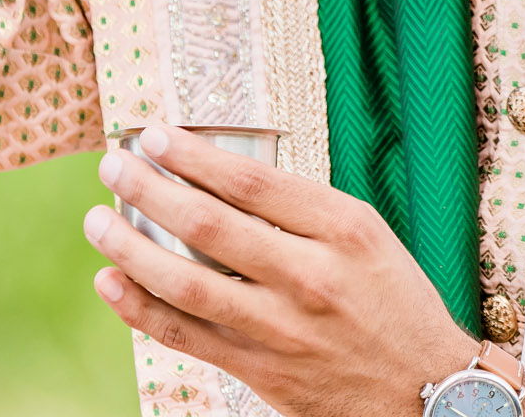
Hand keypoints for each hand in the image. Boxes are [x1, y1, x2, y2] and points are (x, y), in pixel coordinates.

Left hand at [83, 123, 480, 416]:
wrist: (426, 390)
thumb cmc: (395, 303)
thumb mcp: (367, 237)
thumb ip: (305, 210)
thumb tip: (225, 180)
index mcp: (342, 229)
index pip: (251, 180)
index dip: (192, 154)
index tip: (153, 134)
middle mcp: (310, 275)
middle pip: (208, 224)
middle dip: (148, 188)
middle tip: (112, 165)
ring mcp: (282, 327)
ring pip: (185, 282)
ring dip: (130, 247)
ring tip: (98, 220)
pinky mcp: (262, 370)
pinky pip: (186, 335)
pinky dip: (141, 308)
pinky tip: (112, 283)